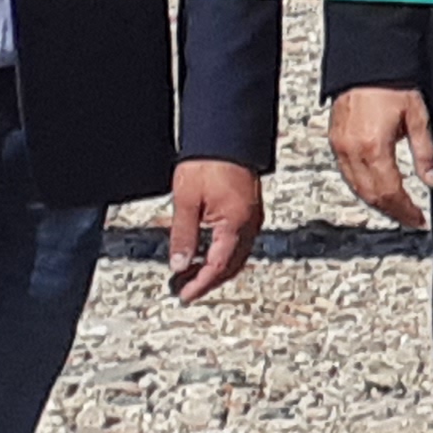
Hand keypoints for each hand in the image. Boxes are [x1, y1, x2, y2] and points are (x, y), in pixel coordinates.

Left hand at [167, 160, 264, 299]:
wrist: (225, 137)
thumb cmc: (208, 163)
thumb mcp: (186, 202)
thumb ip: (183, 236)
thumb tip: (179, 264)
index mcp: (235, 224)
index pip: (218, 266)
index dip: (200, 284)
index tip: (184, 294)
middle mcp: (249, 224)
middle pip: (232, 266)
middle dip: (209, 280)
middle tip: (185, 288)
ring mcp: (252, 217)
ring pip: (238, 255)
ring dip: (216, 268)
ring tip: (191, 272)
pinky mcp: (249, 210)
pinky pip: (239, 242)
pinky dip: (223, 254)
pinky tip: (206, 252)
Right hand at [327, 85, 432, 229]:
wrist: (368, 62)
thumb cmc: (392, 84)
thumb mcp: (418, 118)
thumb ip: (425, 153)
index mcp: (374, 148)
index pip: (390, 192)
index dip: (405, 210)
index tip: (418, 220)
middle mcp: (352, 151)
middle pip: (371, 196)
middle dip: (392, 211)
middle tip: (410, 219)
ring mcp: (340, 147)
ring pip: (356, 188)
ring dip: (377, 203)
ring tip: (397, 208)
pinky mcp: (335, 141)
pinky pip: (347, 175)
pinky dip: (363, 187)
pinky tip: (377, 189)